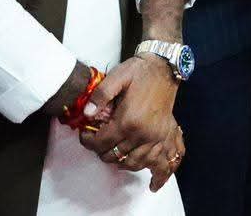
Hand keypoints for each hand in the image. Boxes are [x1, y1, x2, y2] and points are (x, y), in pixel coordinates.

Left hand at [79, 56, 181, 189]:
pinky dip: (155, 173)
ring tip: (113, 152)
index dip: (88, 141)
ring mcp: (156, 136)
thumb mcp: (116, 77)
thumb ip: (99, 96)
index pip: (101, 143)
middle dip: (101, 151)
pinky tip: (152, 183)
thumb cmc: (139, 71)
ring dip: (120, 161)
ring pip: (133, 163)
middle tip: (97, 140)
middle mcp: (142, 133)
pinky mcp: (165, 136)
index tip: (85, 134)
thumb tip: (87, 115)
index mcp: (128, 120)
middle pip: (114, 155)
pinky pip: (161, 162)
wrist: (164, 67)